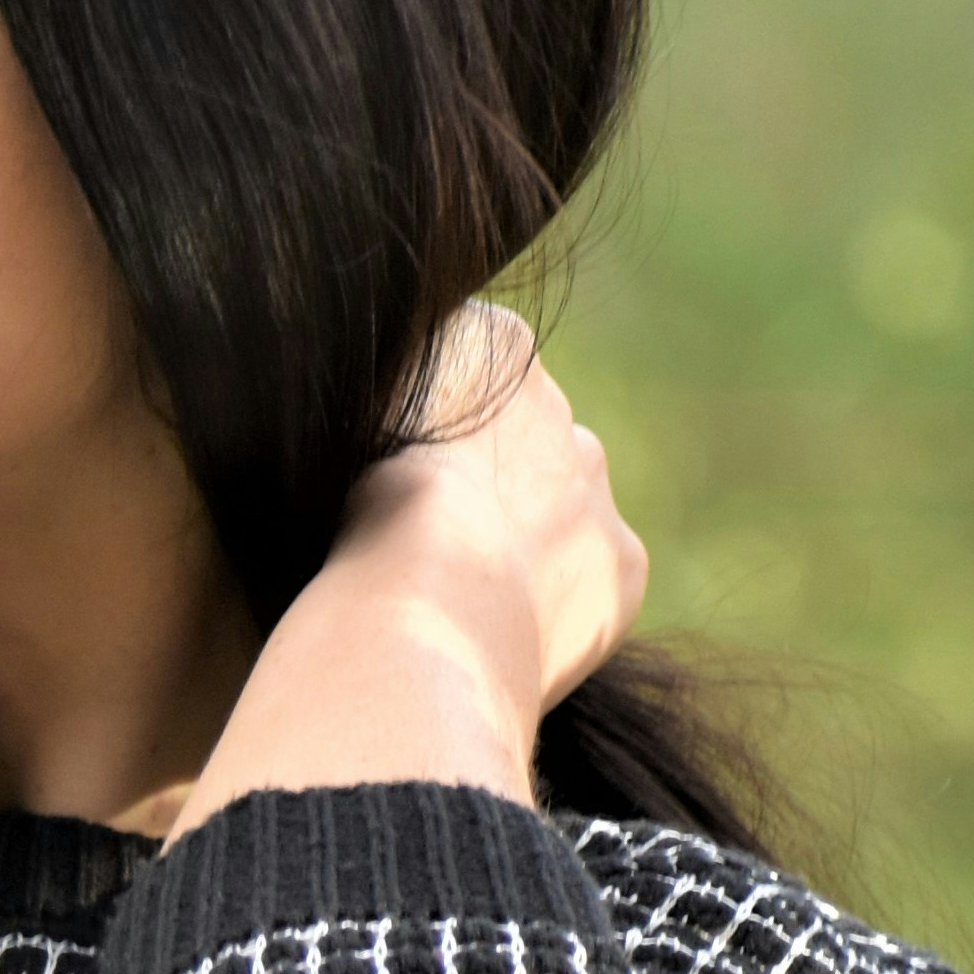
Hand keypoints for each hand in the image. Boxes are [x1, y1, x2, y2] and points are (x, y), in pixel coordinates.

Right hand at [335, 302, 647, 722]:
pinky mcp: (623, 563)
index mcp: (496, 346)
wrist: (424, 615)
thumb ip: (385, 407)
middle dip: (488, 480)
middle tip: (428, 540)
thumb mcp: (350, 432)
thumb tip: (378, 417)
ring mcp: (596, 486)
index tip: (397, 474)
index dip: (428, 425)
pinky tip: (502, 628)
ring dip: (524, 537)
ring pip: (563, 506)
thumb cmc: (362, 521)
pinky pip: (594, 579)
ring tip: (461, 592)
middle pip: (524, 437)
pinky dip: (556, 601)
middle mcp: (561, 404)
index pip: (471, 367)